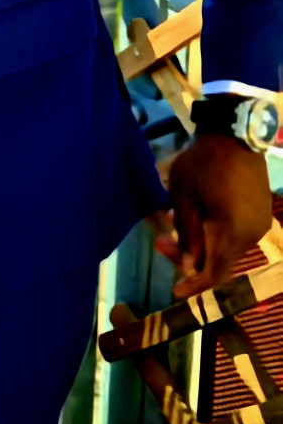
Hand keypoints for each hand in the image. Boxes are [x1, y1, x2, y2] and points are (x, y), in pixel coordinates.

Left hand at [155, 134, 271, 298]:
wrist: (234, 134)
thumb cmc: (203, 164)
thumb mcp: (184, 198)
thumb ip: (187, 236)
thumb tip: (188, 269)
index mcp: (232, 233)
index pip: (214, 273)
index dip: (194, 285)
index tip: (174, 290)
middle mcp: (251, 234)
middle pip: (219, 260)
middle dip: (189, 256)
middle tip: (161, 242)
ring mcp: (260, 224)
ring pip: (228, 247)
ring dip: (202, 242)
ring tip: (174, 223)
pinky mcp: (261, 213)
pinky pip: (238, 233)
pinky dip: (216, 232)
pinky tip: (198, 216)